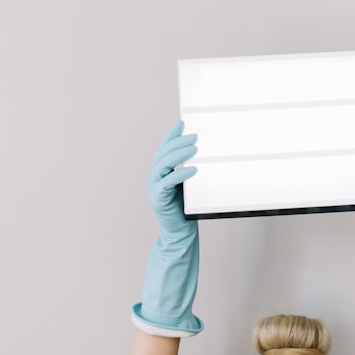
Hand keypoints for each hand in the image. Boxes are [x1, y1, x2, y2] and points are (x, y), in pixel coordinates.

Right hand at [146, 121, 197, 237]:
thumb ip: (188, 169)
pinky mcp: (157, 197)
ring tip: (194, 148)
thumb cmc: (185, 207)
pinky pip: (168, 182)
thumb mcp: (187, 184)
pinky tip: (193, 169)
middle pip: (163, 153)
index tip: (182, 123)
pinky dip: (181, 174)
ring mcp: (153, 186)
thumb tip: (201, 152)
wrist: (179, 231)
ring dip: (179, 154)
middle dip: (178, 142)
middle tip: (194, 136)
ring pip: (163, 164)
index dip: (171, 135)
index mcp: (159, 171)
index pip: (164, 148)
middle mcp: (153, 176)